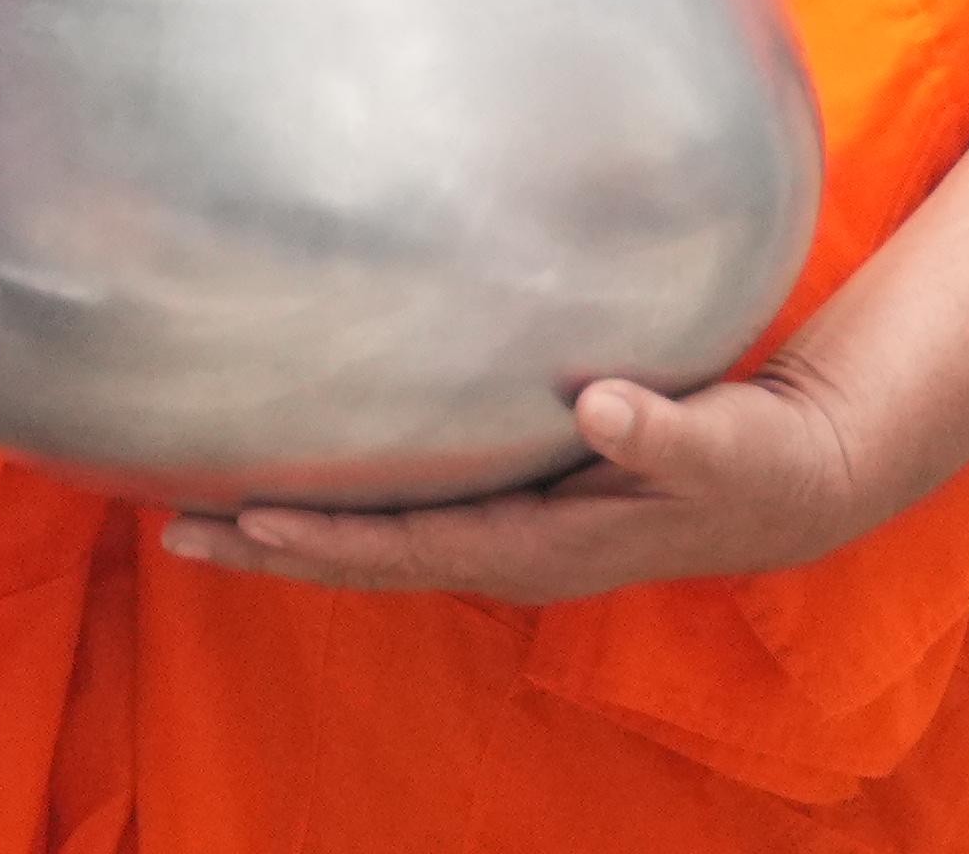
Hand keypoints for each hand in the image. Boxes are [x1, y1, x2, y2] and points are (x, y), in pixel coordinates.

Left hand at [163, 353, 889, 601]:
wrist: (795, 481)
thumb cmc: (759, 459)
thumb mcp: (726, 445)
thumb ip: (665, 433)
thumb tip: (605, 407)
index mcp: (545, 546)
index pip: (413, 547)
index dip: (330, 536)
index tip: (249, 518)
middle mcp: (512, 551)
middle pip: (369, 560)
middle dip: (273, 547)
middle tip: (173, 528)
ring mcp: (508, 536)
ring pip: (376, 544)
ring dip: (288, 534)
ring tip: (196, 515)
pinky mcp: (512, 505)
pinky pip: (404, 516)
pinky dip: (337, 509)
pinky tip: (289, 485)